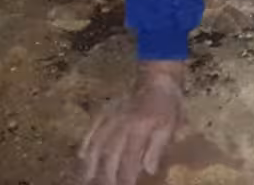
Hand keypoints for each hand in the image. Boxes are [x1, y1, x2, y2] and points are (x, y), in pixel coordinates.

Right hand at [80, 60, 185, 184]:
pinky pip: (92, 129)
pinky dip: (86, 143)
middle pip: (110, 154)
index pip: (130, 158)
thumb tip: (149, 170)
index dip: (126, 175)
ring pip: (97, 144)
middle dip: (107, 174)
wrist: (158, 78)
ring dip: (91, 163)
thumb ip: (158, 148)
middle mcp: (122, 124)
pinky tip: (82, 155)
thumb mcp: (170, 125)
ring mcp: (111, 117)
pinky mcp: (105, 112)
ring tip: (87, 178)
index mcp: (141, 128)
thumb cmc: (168, 104)